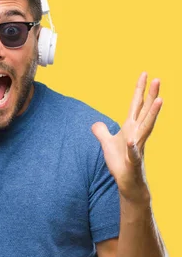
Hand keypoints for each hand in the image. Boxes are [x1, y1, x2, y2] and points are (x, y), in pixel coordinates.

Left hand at [91, 72, 162, 203]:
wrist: (127, 182)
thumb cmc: (120, 162)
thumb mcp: (107, 144)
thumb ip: (101, 132)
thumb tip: (96, 123)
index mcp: (130, 128)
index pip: (136, 105)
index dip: (139, 90)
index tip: (145, 74)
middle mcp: (137, 134)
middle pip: (145, 111)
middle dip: (151, 95)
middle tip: (157, 79)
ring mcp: (137, 147)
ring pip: (146, 127)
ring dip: (152, 114)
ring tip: (159, 100)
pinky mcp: (133, 161)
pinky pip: (133, 153)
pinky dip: (132, 147)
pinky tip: (131, 141)